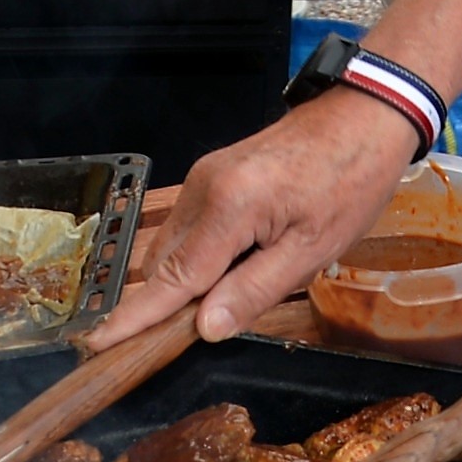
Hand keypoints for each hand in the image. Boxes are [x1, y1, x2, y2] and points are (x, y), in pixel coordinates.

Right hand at [90, 89, 415, 345]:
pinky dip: (203, 253)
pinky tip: (245, 256)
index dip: (135, 318)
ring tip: (247, 281)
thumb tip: (205, 328)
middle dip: (174, 303)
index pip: (172, 279)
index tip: (96, 345)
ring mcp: (204, 177)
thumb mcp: (313, 249)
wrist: (365, 116)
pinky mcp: (213, 174)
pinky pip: (191, 227)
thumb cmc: (351, 181)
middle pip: (166, 266)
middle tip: (207, 328)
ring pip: (175, 247)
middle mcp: (203, 189)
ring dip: (192, 278)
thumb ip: (254, 290)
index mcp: (228, 206)